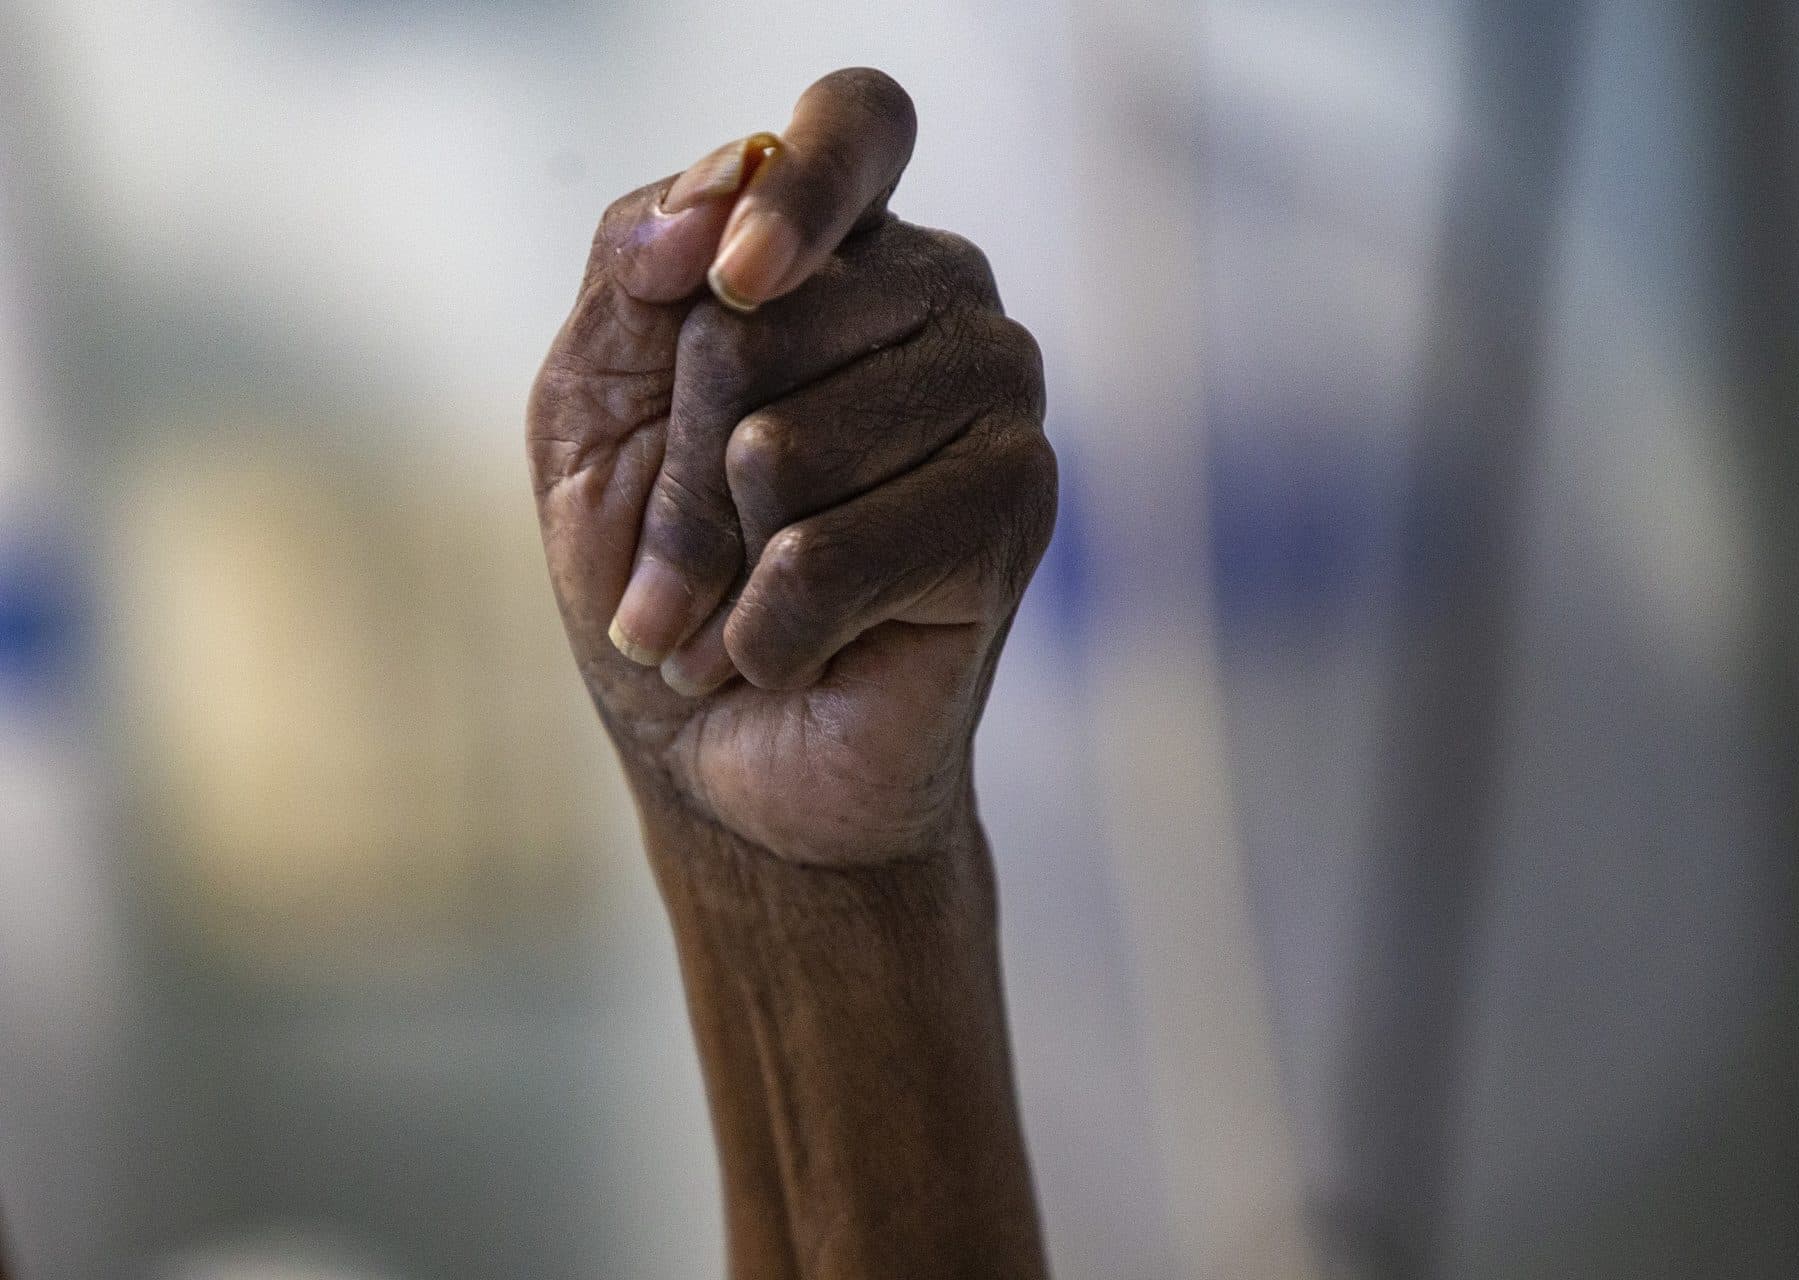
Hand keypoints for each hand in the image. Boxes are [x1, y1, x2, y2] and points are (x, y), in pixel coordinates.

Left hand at [528, 69, 1054, 866]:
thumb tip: (710, 222)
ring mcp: (999, 401)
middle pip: (755, 321)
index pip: (858, 123)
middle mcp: (946, 300)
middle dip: (676, 472)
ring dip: (711, 566)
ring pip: (782, 446)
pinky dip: (762, 635)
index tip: (721, 282)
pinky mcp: (1015, 513)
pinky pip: (828, 555)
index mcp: (849, 248)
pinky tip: (787, 657)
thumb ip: (633, 271)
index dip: (791, 187)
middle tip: (681, 562)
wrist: (733, 758)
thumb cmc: (663, 573)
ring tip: (733, 612)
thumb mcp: (598, 400)